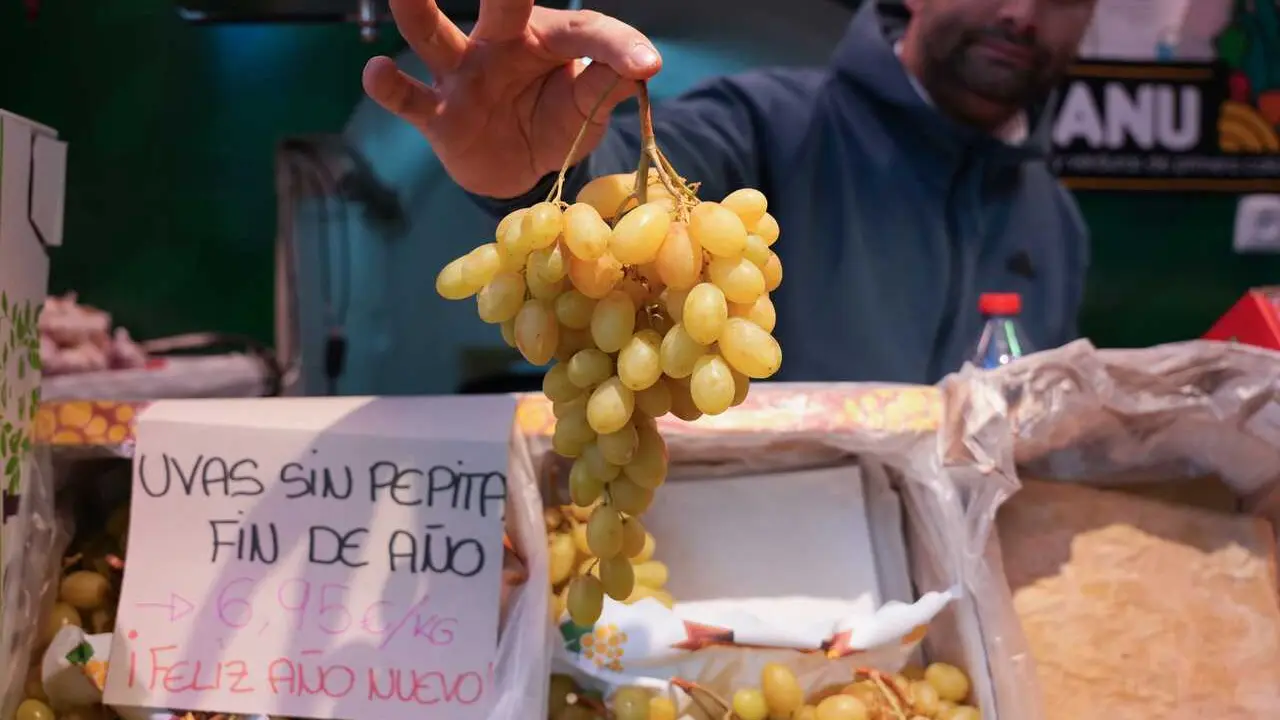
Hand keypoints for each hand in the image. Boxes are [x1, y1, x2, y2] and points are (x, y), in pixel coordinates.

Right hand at [364, 0, 661, 198]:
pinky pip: (410, 98)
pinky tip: (375, 71)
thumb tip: (641, 68)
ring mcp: (463, 74)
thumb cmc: (556, 120)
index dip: (619, 46)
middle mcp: (501, 43)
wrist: (517, 166)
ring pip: (436, 36)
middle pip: (503, 4)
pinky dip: (390, 87)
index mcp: (550, 39)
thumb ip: (607, 87)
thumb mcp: (587, 109)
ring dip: (420, 12)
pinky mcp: (437, 114)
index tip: (648, 65)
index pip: (588, 33)